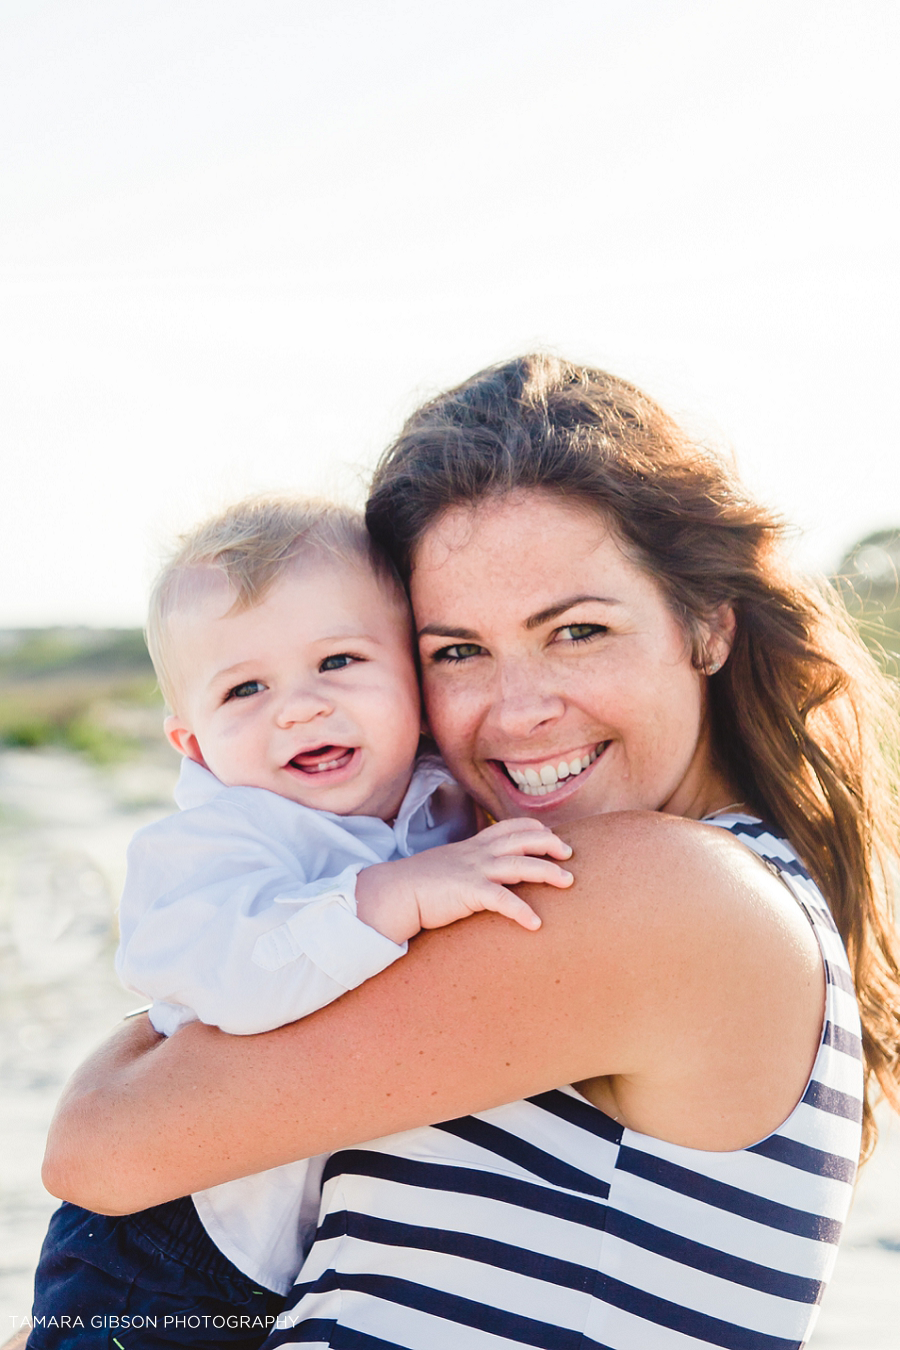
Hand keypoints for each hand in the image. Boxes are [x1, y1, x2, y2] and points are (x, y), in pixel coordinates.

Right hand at [355, 819, 573, 942]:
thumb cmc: (419, 884)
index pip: (510, 827)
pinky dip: (522, 911)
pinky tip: (535, 923)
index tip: (551, 835)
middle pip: (523, 840)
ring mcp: (475, 870)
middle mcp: (478, 853)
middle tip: (569, 854)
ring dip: (548, 872)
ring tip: (568, 882)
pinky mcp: (470, 892)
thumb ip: (466, 866)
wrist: (394, 891)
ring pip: (521, 865)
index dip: (534, 829)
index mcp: (473, 846)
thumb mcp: (447, 866)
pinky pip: (503, 900)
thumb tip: (479, 877)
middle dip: (550, 844)